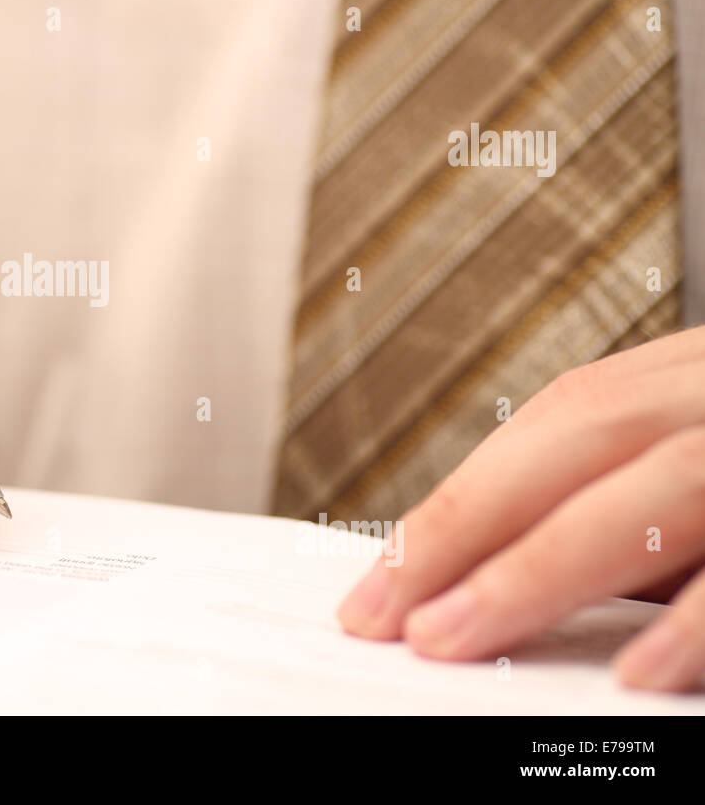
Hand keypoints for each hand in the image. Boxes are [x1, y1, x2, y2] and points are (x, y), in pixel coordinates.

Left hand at [338, 326, 704, 691]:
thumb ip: (631, 524)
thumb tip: (496, 587)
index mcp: (699, 378)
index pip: (560, 421)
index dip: (460, 499)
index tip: (379, 581)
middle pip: (581, 433)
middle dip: (463, 525)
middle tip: (381, 615)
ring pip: (658, 481)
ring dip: (539, 566)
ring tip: (448, 636)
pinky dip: (696, 622)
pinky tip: (633, 673)